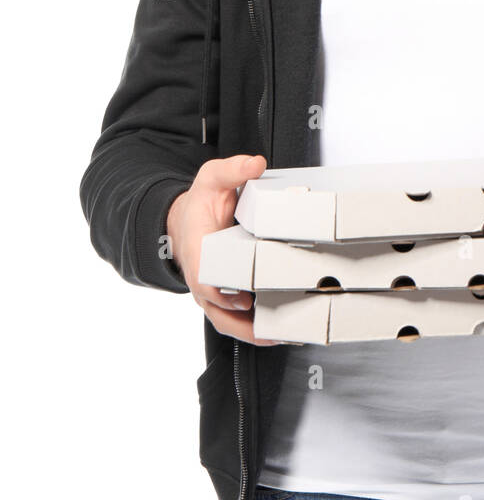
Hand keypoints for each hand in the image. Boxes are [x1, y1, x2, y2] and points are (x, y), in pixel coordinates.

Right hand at [166, 153, 279, 345]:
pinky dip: (255, 332)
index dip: (223, 294)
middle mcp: (202, 279)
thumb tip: (254, 164)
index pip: (205, 281)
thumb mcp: (211, 180)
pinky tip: (281, 333)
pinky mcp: (223, 300)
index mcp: (197, 252)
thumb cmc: (199, 205)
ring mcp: (211, 294)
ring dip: (254, 334)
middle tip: (279, 325)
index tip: (245, 299)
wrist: (183, 223)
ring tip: (285, 335)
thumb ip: (232, 170)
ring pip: (228, 324)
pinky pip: (236, 323)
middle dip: (247, 324)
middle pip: (219, 312)